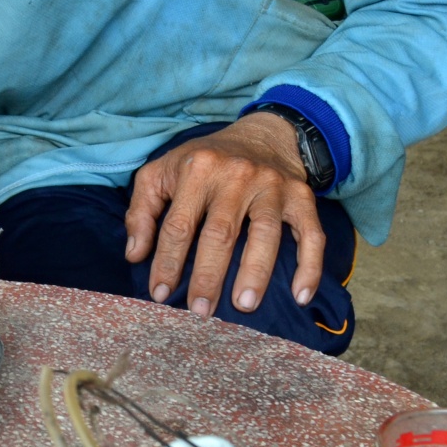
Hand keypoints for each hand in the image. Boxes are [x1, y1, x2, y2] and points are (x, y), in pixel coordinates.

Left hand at [124, 112, 326, 316]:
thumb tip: (135, 255)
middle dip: (208, 276)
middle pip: (221, 233)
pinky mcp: (301, 196)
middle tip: (200, 312)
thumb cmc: (203, 161)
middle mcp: (236, 174)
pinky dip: (309, 266)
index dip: (167, 262)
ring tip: (244, 306)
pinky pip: (311, 234)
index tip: (160, 293)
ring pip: (265, 233)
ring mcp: (272, 185)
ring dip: (255, 273)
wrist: (261, 135)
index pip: (178, 225)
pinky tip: (300, 295)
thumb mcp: (161, 173)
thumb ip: (142, 212)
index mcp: (197, 169)